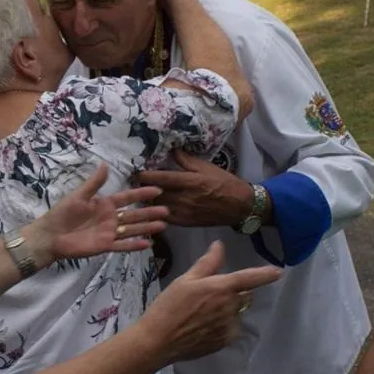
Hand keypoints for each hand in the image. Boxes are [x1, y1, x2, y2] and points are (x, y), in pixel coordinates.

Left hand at [26, 167, 170, 265]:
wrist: (50, 235)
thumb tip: (106, 164)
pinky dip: (134, 245)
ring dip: (147, 227)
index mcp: (104, 204)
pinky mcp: (104, 246)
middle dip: (150, 212)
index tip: (157, 190)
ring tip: (163, 225)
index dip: (141, 193)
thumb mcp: (79, 195)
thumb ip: (94, 183)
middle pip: (134, 214)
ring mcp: (109, 233)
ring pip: (132, 229)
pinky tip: (148, 244)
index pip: (127, 197)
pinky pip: (122, 245)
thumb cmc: (62, 213)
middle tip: (167, 211)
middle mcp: (110, 218)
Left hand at [133, 150, 250, 227]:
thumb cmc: (224, 182)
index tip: (135, 172)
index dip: (146, 176)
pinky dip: (158, 212)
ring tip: (140, 194)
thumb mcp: (207, 167)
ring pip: (159, 207)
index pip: (162, 179)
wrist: (240, 206)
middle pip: (156, 194)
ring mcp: (185, 212)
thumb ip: (187, 160)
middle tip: (134, 183)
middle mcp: (186, 198)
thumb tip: (172, 150)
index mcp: (191, 181)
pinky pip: (166, 218)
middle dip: (143, 189)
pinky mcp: (187, 223)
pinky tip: (153, 207)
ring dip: (149, 201)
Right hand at [139, 241, 280, 361]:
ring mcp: (229, 326)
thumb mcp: (185, 280)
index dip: (265, 274)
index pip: (249, 278)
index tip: (279, 272)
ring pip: (236, 313)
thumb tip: (219, 245)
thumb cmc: (168, 306)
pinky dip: (223, 325)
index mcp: (221, 288)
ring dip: (227, 310)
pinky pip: (231, 328)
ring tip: (202, 314)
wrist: (158, 341)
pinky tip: (203, 327)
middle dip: (235, 293)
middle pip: (244, 296)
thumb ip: (207, 263)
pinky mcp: (225, 341)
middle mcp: (230, 307)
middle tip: (210, 295)